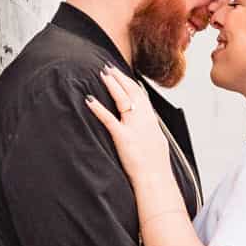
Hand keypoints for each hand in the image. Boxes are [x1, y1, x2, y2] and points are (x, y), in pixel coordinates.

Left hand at [84, 67, 173, 184]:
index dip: (130, 83)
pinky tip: (89, 100)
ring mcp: (134, 127)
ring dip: (111, 84)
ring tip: (101, 73)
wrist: (156, 178)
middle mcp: (144, 119)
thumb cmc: (156, 165)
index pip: (141, 95)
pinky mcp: (123, 137)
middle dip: (119, 78)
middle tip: (108, 67)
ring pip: (122, 99)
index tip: (122, 75)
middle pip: (131, 91)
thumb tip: (147, 127)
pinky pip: (108, 119)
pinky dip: (98, 108)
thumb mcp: (156, 143)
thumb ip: (150, 132)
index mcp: (151, 121)